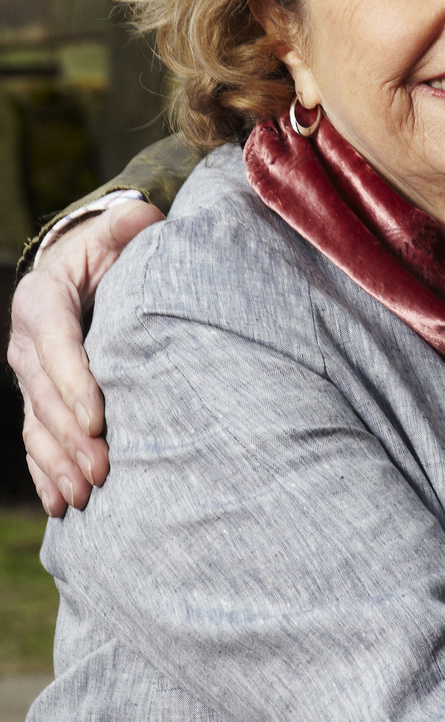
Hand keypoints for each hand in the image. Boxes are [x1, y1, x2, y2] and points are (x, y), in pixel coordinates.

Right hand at [8, 199, 163, 515]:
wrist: (82, 270)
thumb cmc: (108, 252)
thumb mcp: (115, 233)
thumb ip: (129, 225)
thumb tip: (140, 216)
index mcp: (42, 300)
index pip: (56, 344)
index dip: (73, 383)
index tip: (97, 419)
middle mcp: (28, 343)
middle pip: (45, 396)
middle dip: (71, 437)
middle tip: (103, 470)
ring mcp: (30, 377)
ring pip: (37, 425)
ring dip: (58, 464)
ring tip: (84, 494)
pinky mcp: (39, 400)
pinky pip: (35, 442)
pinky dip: (46, 474)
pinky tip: (61, 505)